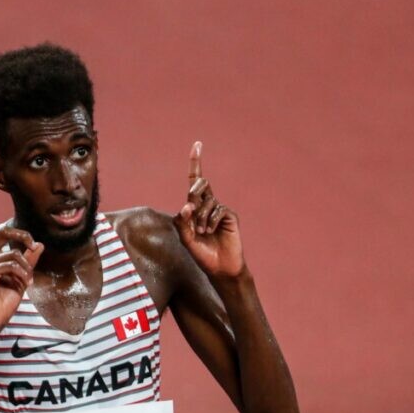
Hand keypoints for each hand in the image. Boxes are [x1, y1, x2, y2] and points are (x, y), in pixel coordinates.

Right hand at [0, 192, 43, 333]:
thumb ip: (30, 260)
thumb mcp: (23, 277)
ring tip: (26, 281)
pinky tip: (20, 285)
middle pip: (4, 232)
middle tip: (32, 244)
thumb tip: (39, 244)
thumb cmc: (6, 301)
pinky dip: (20, 275)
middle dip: (22, 235)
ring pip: (15, 254)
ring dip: (27, 268)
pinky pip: (10, 265)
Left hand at [174, 141, 243, 277]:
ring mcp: (219, 210)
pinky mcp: (230, 216)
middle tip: (191, 206)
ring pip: (207, 201)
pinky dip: (211, 221)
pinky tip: (211, 231)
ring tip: (203, 233)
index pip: (195, 181)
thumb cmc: (202, 254)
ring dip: (201, 218)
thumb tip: (186, 205)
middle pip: (199, 185)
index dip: (196, 162)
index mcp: (195, 207)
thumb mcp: (186, 239)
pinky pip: (218, 210)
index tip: (197, 144)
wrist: (220, 268)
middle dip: (194, 192)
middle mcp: (208, 205)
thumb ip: (183, 223)